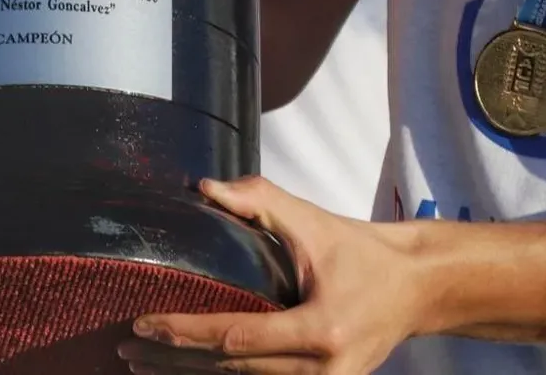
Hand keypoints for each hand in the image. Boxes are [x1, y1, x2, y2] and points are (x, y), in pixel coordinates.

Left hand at [117, 177, 426, 374]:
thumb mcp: (315, 222)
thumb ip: (261, 202)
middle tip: (126, 348)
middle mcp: (322, 370)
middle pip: (231, 372)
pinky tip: (190, 368)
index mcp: (320, 330)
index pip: (236, 337)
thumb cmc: (367, 253)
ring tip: (144, 363)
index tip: (144, 322)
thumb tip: (206, 189)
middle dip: (175, 360)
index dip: (185, 333)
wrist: (419, 288)